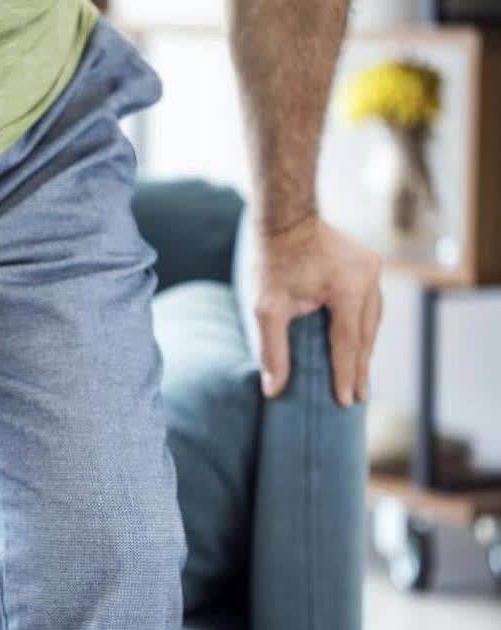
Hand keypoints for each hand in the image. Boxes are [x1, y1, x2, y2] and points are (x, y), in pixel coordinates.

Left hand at [250, 214, 382, 405]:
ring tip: (360, 376)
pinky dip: (363, 326)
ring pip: (372, 319)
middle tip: (359, 397)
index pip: (348, 344)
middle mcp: (368, 278)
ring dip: (365, 347)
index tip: (347, 402)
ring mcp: (372, 268)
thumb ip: (272, 349)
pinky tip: (358, 342)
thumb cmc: (272, 262)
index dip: (346, 375)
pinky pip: (370, 304)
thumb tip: (274, 389)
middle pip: (366, 334)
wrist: (284, 218)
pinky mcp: (368, 263)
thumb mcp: (266, 308)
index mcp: (349, 290)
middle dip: (360, 367)